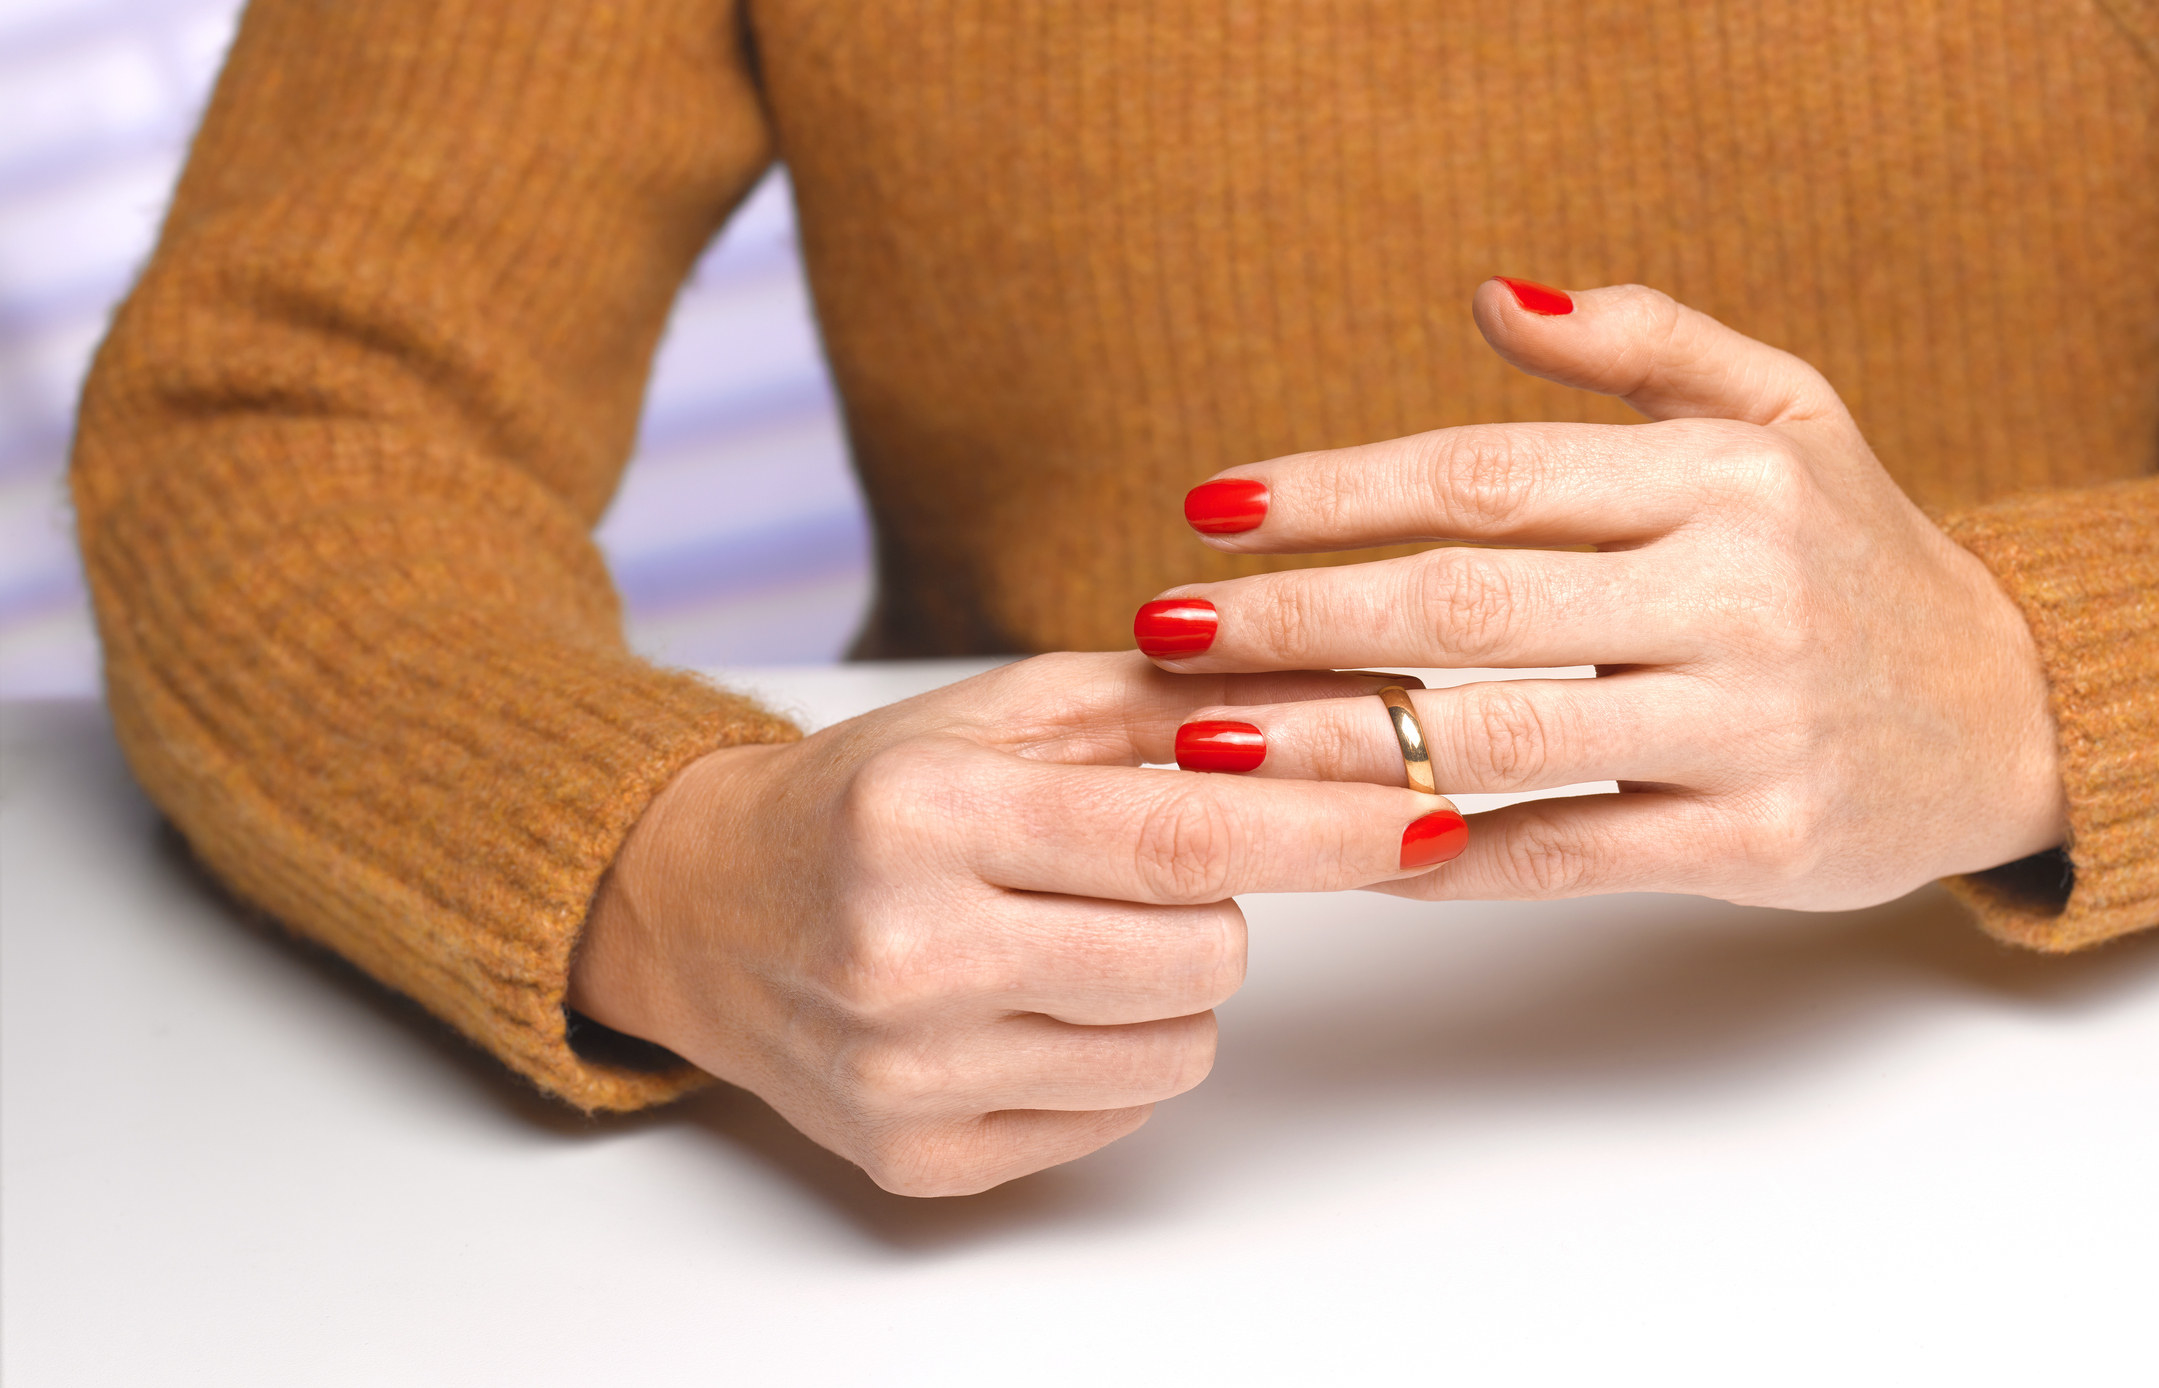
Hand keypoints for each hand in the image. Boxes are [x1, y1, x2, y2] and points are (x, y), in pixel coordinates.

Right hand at [568, 654, 1462, 1195]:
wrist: (699, 910)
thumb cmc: (867, 797)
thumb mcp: (1002, 713)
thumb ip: (1172, 701)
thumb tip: (1352, 699)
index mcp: (925, 815)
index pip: (1184, 837)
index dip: (1328, 829)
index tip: (1429, 818)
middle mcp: (905, 951)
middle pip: (1204, 955)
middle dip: (1220, 905)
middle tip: (1135, 869)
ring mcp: (907, 1073)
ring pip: (1177, 1048)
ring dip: (1165, 984)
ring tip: (1064, 935)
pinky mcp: (915, 1159)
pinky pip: (1113, 1116)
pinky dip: (1105, 1052)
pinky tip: (1024, 1001)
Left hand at [1142, 280, 2066, 909]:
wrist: (2002, 715)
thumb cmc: (1854, 554)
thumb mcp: (1783, 413)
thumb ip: (1641, 344)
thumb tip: (1487, 296)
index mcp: (1721, 477)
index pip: (1484, 474)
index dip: (1334, 493)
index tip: (1210, 511)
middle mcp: (1736, 593)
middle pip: (1465, 605)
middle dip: (1292, 620)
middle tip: (1163, 630)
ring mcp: (1748, 724)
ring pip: (1495, 738)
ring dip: (1330, 745)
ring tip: (1205, 743)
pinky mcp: (1755, 842)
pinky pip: (1562, 852)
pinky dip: (1440, 853)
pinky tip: (1337, 845)